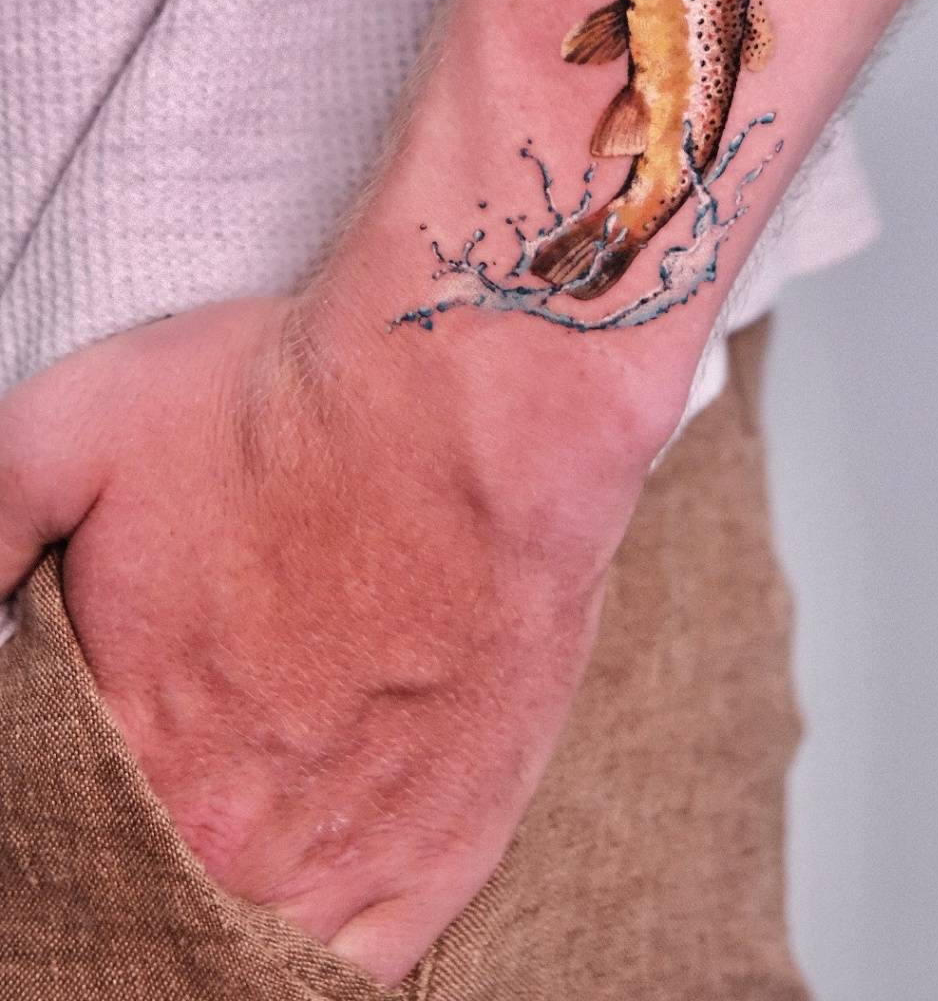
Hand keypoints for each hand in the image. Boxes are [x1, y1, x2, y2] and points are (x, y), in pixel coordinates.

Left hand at [0, 296, 648, 982]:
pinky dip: (309, 964)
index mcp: (128, 751)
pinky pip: (356, 975)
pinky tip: (288, 919)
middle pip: (147, 902)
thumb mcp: (70, 429)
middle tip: (152, 804)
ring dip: (214, 923)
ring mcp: (347, 858)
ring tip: (216, 857)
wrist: (475, 405)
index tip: (76, 774)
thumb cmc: (284, 408)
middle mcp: (230, 839)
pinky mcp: (448, 850)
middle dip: (128, 872)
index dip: (52, 814)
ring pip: (245, 953)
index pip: (51, 839)